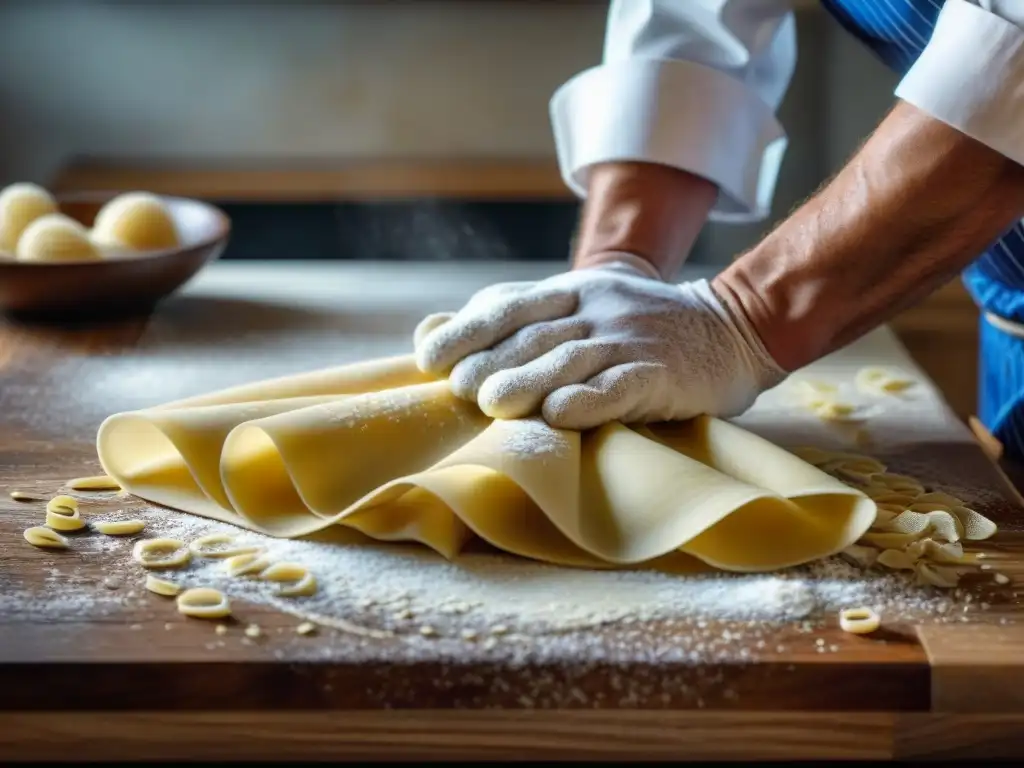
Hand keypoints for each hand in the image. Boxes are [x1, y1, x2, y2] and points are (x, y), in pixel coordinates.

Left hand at [414, 255, 784, 429]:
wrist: (730, 326)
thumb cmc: (638, 326)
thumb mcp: (580, 304)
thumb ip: (515, 315)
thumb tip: (430, 329)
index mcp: (572, 291)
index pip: (508, 306)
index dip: (467, 331)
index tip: (429, 358)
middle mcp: (597, 309)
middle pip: (534, 335)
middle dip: (490, 360)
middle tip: (458, 390)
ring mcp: (630, 340)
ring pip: (572, 359)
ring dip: (529, 380)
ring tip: (492, 404)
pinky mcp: (661, 374)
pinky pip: (621, 386)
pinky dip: (590, 401)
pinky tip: (560, 415)